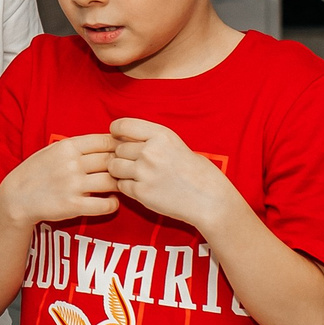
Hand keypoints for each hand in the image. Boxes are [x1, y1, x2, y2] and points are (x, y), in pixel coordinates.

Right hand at [0, 132, 120, 229]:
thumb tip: (108, 141)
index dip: (120, 146)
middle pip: (111, 160)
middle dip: (123, 166)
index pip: (105, 141)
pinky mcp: (73, 206)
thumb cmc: (37, 172)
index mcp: (67, 147)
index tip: (125, 153)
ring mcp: (73, 185)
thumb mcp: (52, 150)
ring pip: (111, 181)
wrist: (17, 197)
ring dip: (120, 184)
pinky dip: (113, 204)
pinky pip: (105, 205)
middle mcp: (71, 164)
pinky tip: (112, 202)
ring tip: (120, 186)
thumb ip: (77, 146)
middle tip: (127, 171)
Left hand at [106, 118, 237, 229]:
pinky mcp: (141, 192)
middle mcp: (150, 151)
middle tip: (135, 163)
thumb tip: (123, 138)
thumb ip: (151, 140)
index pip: (123, 125)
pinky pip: (120, 185)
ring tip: (136, 175)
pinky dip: (126, 187)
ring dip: (120, 171)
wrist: (209, 199)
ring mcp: (144, 172)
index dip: (116, 131)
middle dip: (122, 156)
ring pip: (114, 167)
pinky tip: (142, 187)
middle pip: (117, 148)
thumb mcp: (176, 144)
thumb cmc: (196, 172)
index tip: (117, 137)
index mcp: (161, 135)